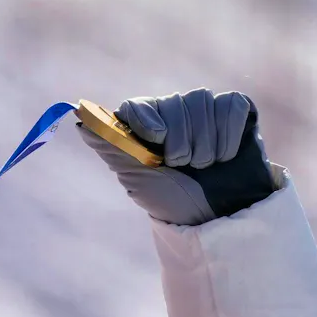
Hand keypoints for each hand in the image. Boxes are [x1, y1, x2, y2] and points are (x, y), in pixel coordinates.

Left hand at [77, 89, 275, 224]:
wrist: (220, 216)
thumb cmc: (174, 200)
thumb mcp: (138, 178)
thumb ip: (112, 147)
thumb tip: (81, 122)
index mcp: (144, 126)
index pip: (137, 105)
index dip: (147, 121)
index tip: (157, 143)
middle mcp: (172, 112)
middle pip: (174, 101)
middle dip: (181, 140)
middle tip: (184, 165)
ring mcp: (204, 110)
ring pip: (202, 99)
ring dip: (205, 141)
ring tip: (206, 165)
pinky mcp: (235, 111)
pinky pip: (231, 105)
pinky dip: (228, 134)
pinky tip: (226, 155)